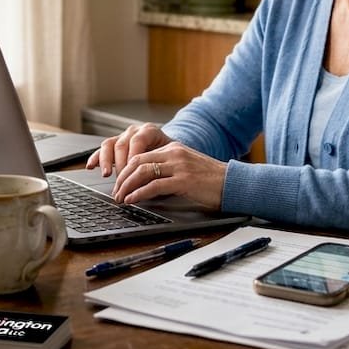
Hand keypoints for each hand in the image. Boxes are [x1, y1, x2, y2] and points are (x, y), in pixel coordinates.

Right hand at [86, 123, 172, 176]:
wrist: (168, 151)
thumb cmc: (169, 156)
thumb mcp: (169, 158)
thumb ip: (159, 166)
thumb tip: (150, 184)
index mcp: (149, 131)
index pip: (138, 140)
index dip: (134, 156)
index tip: (133, 172)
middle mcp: (134, 131)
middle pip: (122, 144)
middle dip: (120, 164)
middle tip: (122, 181)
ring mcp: (122, 137)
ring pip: (109, 145)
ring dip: (105, 161)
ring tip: (106, 174)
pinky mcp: (114, 145)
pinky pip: (102, 149)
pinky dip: (95, 158)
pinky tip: (90, 166)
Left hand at [109, 142, 226, 209]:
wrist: (233, 184)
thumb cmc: (212, 180)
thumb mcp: (187, 168)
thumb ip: (169, 169)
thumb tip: (146, 182)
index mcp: (174, 149)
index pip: (141, 155)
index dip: (126, 169)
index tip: (119, 182)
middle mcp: (174, 154)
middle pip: (137, 162)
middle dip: (122, 178)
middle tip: (116, 192)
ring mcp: (179, 166)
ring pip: (142, 172)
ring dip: (127, 186)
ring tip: (120, 197)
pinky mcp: (183, 180)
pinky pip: (154, 186)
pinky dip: (139, 193)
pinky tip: (133, 200)